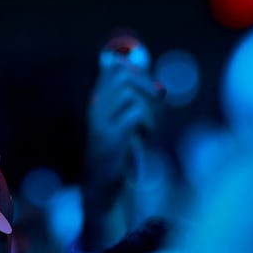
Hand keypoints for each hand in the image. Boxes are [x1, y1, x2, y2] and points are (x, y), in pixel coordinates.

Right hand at [86, 56, 163, 187]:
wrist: (101, 183)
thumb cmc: (117, 152)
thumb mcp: (122, 121)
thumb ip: (131, 97)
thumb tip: (144, 71)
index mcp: (98, 101)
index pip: (114, 68)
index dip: (137, 70)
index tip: (149, 88)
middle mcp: (96, 108)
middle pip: (124, 77)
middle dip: (147, 87)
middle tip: (156, 105)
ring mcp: (101, 122)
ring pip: (130, 95)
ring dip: (148, 108)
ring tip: (149, 126)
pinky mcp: (110, 136)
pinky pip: (135, 113)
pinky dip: (146, 122)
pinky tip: (145, 136)